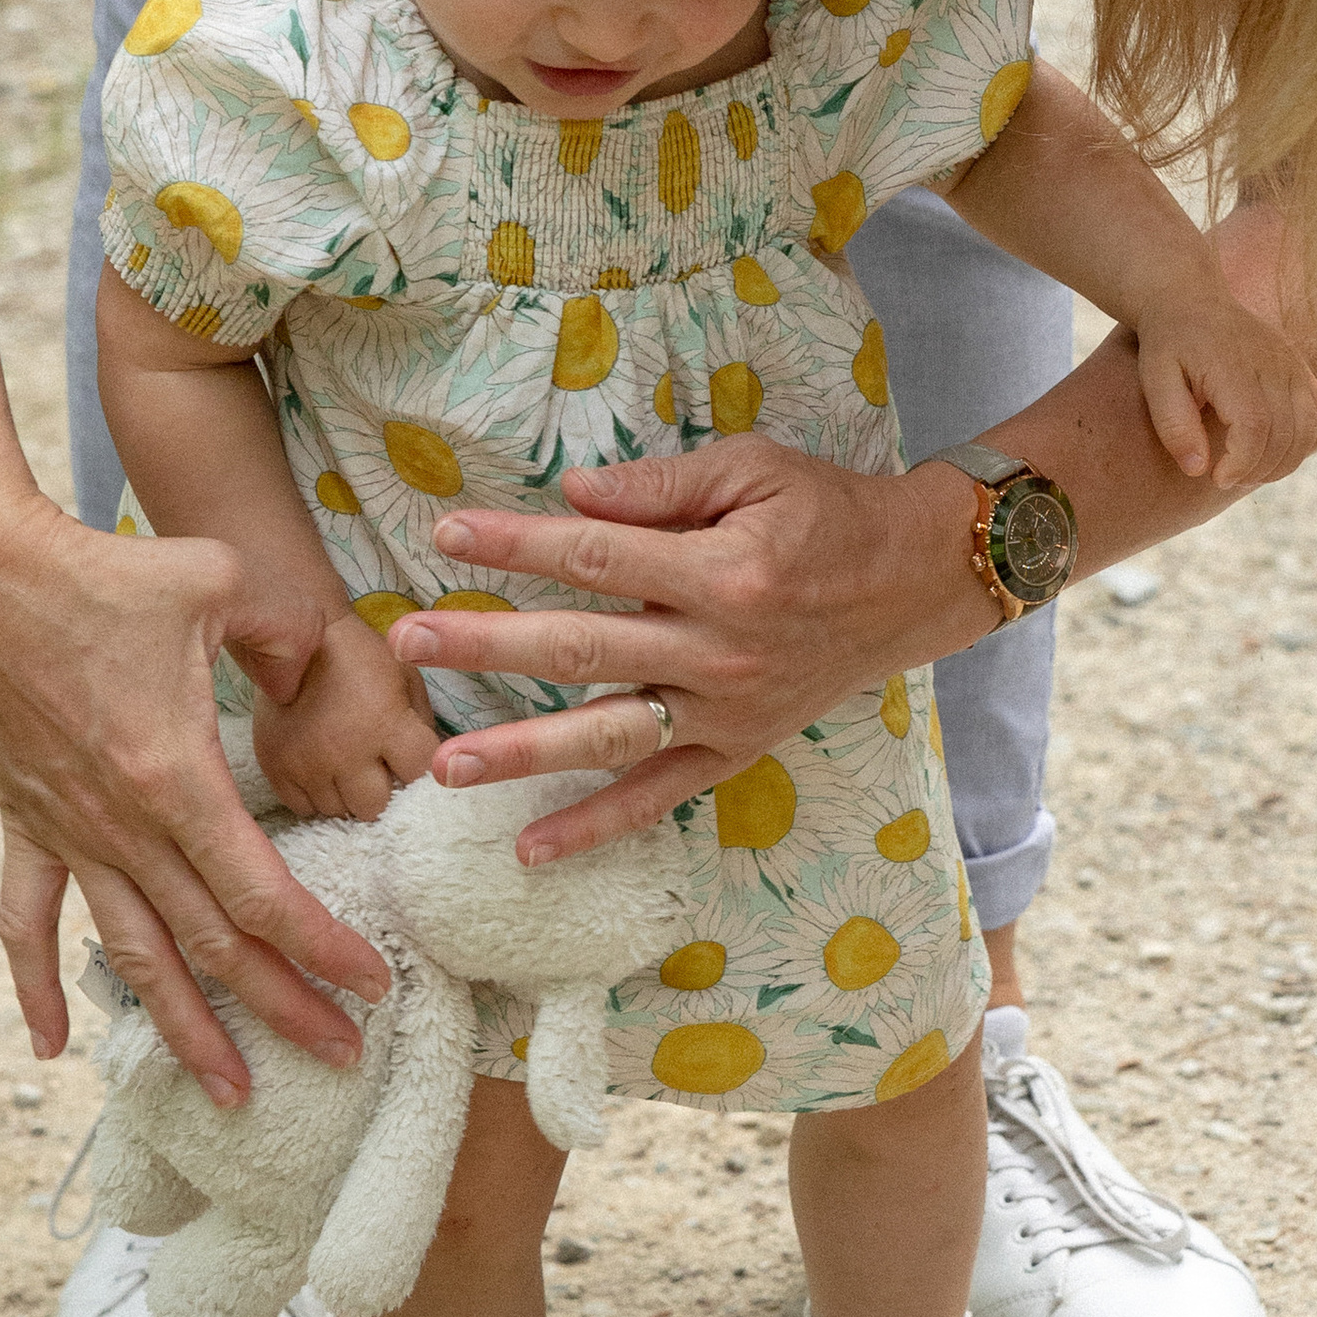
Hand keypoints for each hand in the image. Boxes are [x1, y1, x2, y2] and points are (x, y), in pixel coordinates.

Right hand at [0, 482, 392, 1103]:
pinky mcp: (23, 821)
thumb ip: (286, 629)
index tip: (371, 984)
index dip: (321, 947)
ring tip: (232, 1092)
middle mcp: (122, 826)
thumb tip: (315, 667)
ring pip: (134, 957)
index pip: (262, 894)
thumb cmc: (103, 571)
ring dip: (185, 1031)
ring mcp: (68, 832)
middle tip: (341, 1058)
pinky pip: (28, 922)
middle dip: (283, 1009)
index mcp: (177, 779)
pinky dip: (36, 989)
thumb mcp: (219, 578)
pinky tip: (51, 1050)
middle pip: (213, 946)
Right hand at [252, 609, 441, 822]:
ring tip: (344, 766)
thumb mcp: (405, 676)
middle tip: (373, 770)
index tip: (407, 759)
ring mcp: (307, 765)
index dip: (417, 769)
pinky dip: (314, 795)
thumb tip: (426, 764)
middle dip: (380, 791)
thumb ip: (422, 721)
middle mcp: (346, 753)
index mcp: (385, 725)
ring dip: (345, 794)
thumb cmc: (360, 656)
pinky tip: (320, 770)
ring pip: (337, 812)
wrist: (297, 637)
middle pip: (373, 808)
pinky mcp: (275, 768)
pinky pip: (302, 808)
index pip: (418, 775)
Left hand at [385, 439, 988, 865]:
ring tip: (443, 765)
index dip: (516, 544)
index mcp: (722, 572)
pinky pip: (656, 797)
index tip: (446, 534)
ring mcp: (725, 711)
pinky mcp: (734, 751)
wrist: (910, 581)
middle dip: (487, 644)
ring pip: (606, 736)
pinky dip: (595, 827)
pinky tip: (529, 848)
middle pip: (580, 648)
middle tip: (406, 640)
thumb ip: (659, 486)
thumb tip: (569, 496)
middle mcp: (718, 650)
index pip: (593, 556)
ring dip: (521, 753)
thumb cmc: (825, 512)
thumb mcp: (753, 468)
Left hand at [1129, 265, 1316, 489]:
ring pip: (1308, 426)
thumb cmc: (1169, 343)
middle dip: (1259, 469)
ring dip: (1284, 461)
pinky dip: (1306, 440)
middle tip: (1228, 478)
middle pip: (1285, 432)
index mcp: (1233, 365)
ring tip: (1250, 471)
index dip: (1243, 462)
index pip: (1255, 425)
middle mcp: (1271, 363)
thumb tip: (1198, 469)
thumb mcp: (1155, 379)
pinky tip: (1276, 451)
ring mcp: (1291, 363)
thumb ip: (1174, 424)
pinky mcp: (1299, 367)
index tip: (1218, 478)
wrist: (1191, 298)